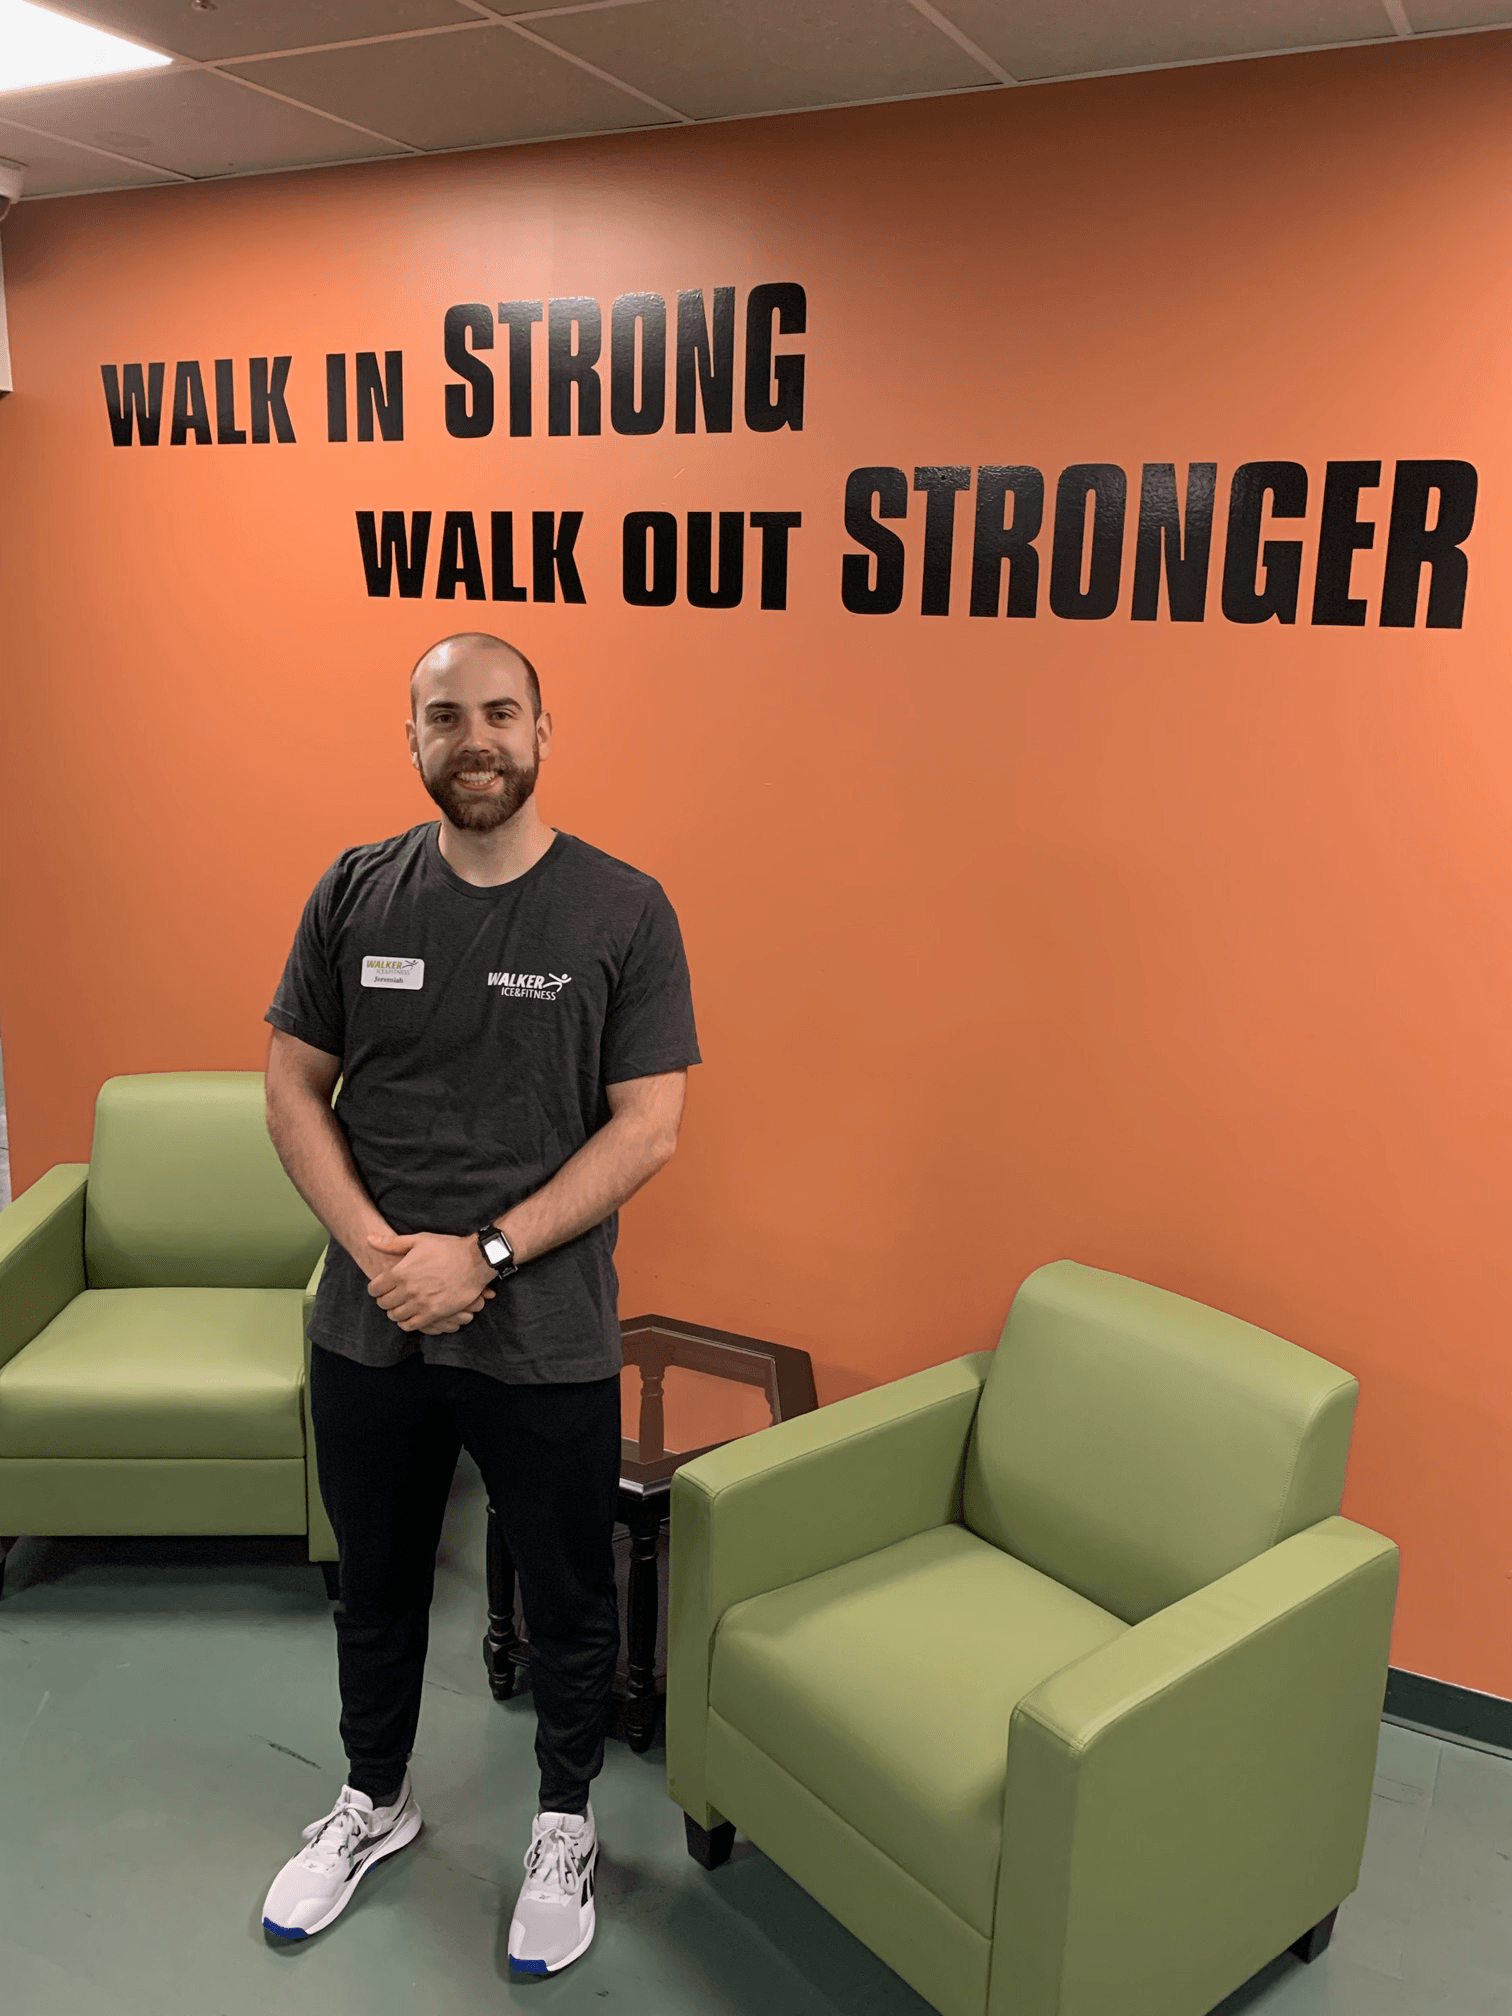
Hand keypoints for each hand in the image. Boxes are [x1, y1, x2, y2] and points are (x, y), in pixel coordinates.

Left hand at [366, 1231, 495, 1332]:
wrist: (475, 1260)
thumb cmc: (447, 1248)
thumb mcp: (419, 1240)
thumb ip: (391, 1243)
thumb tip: (369, 1239)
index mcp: (401, 1272)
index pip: (374, 1288)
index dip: (374, 1288)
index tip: (380, 1287)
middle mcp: (408, 1290)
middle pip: (383, 1304)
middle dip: (384, 1300)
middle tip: (390, 1297)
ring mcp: (420, 1303)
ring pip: (395, 1316)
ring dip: (395, 1312)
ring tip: (401, 1306)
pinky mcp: (434, 1313)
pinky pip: (411, 1325)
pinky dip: (406, 1323)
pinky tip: (410, 1316)